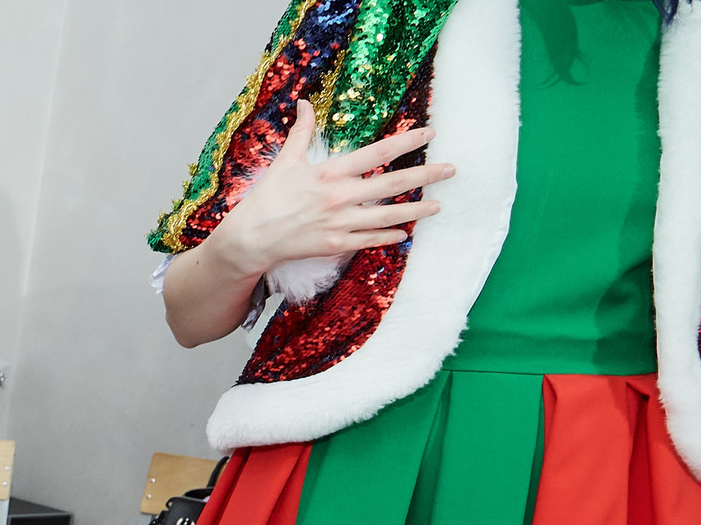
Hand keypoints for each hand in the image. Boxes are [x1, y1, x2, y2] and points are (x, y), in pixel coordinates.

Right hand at [211, 103, 452, 278]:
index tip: (429, 134)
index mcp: (330, 173)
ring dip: (416, 210)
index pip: (377, 153)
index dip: (406, 142)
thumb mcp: (285, 161)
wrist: (249, 239)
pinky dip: (388, 237)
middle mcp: (340, 197)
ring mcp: (339, 223)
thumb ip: (301, 132)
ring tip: (437, 205)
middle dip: (426, 176)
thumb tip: (304, 104)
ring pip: (387, 216)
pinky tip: (405, 233)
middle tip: (451, 170)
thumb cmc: (267, 198)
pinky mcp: (334, 245)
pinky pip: (369, 240)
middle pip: (392, 184)